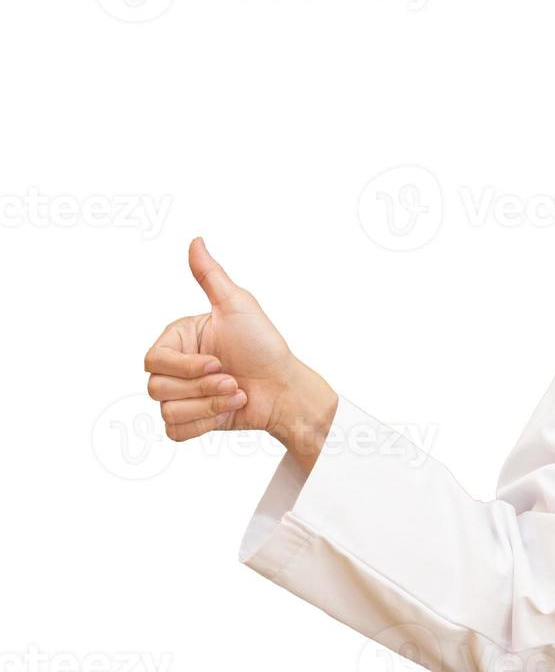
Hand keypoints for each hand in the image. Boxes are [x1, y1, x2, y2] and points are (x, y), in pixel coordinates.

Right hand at [144, 238, 335, 466]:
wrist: (284, 389)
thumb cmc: (265, 345)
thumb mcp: (238, 306)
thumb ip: (211, 275)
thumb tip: (196, 241)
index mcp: (179, 339)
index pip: (154, 360)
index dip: (186, 368)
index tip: (217, 363)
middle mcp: (175, 366)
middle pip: (156, 388)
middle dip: (202, 388)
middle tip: (233, 379)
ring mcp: (180, 395)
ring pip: (167, 410)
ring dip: (209, 406)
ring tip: (237, 392)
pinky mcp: (190, 420)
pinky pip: (175, 430)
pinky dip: (204, 423)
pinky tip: (230, 409)